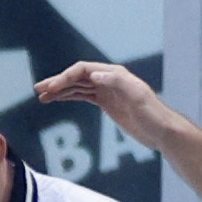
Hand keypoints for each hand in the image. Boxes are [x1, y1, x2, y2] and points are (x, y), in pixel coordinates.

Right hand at [32, 60, 177, 152]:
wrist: (162, 131)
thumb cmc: (153, 114)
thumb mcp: (138, 97)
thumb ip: (118, 83)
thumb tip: (95, 74)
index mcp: (115, 74)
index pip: (84, 70)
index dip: (66, 77)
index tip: (52, 88)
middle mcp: (109, 79)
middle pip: (78, 77)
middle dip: (58, 82)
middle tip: (39, 90)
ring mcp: (107, 91)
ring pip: (78, 86)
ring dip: (60, 90)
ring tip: (42, 97)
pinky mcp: (107, 103)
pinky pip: (83, 96)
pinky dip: (69, 96)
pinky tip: (58, 100)